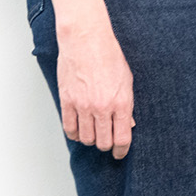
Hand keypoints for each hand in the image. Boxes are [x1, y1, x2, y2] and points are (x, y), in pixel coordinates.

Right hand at [55, 24, 134, 159]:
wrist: (87, 42)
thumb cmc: (110, 57)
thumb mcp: (127, 81)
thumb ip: (127, 105)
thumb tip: (127, 125)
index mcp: (121, 102)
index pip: (122, 137)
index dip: (121, 150)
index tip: (120, 153)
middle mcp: (102, 107)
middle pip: (103, 142)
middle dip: (107, 146)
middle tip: (107, 143)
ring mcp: (83, 105)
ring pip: (86, 138)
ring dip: (91, 140)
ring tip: (94, 134)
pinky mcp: (67, 101)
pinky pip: (69, 128)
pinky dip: (75, 134)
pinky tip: (79, 131)